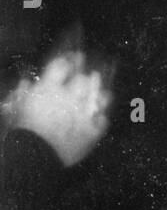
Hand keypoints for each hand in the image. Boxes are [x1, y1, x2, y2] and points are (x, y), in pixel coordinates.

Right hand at [1, 51, 111, 167]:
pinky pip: (103, 121)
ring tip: (104, 91)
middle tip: (92, 73)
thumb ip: (24, 91)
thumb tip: (28, 83)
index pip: (62, 65)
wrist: (36, 154)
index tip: (77, 55)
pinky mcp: (91, 132)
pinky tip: (102, 117)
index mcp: (49, 87)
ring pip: (98, 97)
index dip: (71, 59)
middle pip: (85, 79)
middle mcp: (69, 97)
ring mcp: (83, 114)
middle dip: (88, 76)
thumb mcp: (18, 105)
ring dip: (101, 93)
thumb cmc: (24, 129)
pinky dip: (102, 118)